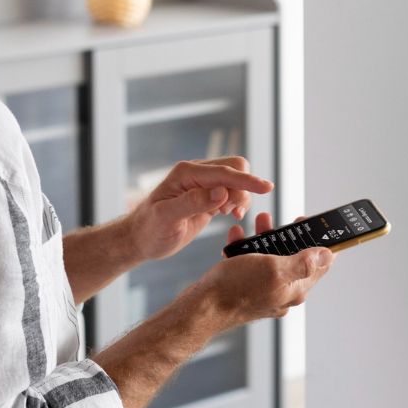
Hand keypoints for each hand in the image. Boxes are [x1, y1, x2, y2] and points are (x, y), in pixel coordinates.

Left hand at [127, 157, 272, 262]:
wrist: (140, 238)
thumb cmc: (149, 229)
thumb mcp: (167, 218)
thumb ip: (194, 203)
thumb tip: (222, 191)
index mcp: (187, 173)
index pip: (224, 172)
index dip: (246, 181)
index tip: (268, 188)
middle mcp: (196, 173)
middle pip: (235, 168)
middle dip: (243, 188)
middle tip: (233, 212)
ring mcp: (202, 183)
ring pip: (236, 180)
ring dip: (240, 196)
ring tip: (228, 214)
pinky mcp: (207, 195)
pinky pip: (232, 190)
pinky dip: (237, 201)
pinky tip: (230, 214)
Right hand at [201, 213, 333, 326]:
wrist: (202, 308)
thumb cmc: (236, 289)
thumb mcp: (274, 269)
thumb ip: (302, 262)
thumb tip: (327, 255)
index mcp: (295, 288)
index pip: (320, 265)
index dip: (321, 243)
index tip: (314, 224)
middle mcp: (282, 292)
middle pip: (294, 259)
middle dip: (288, 236)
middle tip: (282, 220)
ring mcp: (264, 292)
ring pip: (271, 260)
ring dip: (266, 238)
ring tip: (260, 221)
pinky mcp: (246, 290)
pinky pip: (251, 265)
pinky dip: (246, 249)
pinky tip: (237, 237)